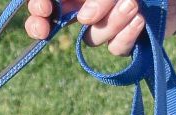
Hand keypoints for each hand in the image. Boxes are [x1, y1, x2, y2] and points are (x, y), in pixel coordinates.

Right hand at [25, 0, 175, 55]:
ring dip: (111, 21)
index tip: (44, 11)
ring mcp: (104, 28)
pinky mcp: (124, 43)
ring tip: (132, 3)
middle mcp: (85, 11)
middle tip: (73, 20)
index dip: (36, 12)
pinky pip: (116, 48)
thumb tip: (83, 18)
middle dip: (58, 25)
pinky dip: (127, 34)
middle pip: (55, 27)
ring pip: (92, 37)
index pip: (43, 6)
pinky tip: (139, 19)